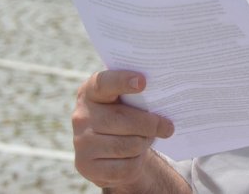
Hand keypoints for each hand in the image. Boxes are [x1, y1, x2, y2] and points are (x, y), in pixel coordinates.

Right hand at [71, 70, 173, 188]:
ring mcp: (81, 143)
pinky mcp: (86, 167)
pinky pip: (124, 167)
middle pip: (122, 119)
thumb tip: (166, 96)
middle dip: (149, 124)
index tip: (143, 81)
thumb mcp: (125, 100)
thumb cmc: (124, 115)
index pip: (103, 83)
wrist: (109, 150)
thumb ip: (137, 94)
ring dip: (145, 142)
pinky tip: (137, 155)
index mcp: (90, 92)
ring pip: (127, 145)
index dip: (122, 81)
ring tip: (149, 138)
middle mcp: (81, 116)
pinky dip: (137, 162)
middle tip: (168, 126)